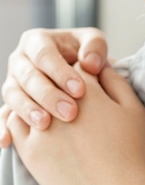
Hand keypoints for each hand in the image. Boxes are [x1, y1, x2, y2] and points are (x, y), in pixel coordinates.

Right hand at [0, 27, 107, 145]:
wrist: (81, 82)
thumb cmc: (87, 61)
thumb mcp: (93, 47)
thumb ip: (95, 47)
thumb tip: (90, 62)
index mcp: (37, 43)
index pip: (44, 54)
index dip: (60, 72)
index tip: (80, 90)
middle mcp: (21, 62)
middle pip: (28, 77)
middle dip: (48, 95)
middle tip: (70, 112)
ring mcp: (14, 85)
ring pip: (14, 96)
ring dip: (28, 111)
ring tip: (45, 124)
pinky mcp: (12, 107)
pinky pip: (4, 118)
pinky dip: (3, 129)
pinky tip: (6, 141)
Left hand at [7, 64, 144, 184]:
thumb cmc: (131, 155)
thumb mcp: (135, 111)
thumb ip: (117, 82)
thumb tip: (101, 66)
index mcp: (85, 86)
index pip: (75, 68)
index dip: (83, 81)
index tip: (90, 96)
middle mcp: (57, 100)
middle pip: (50, 83)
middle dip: (59, 93)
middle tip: (74, 112)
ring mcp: (39, 126)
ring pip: (27, 100)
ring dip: (37, 105)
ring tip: (54, 121)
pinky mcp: (29, 151)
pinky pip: (14, 126)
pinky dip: (23, 123)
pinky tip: (40, 133)